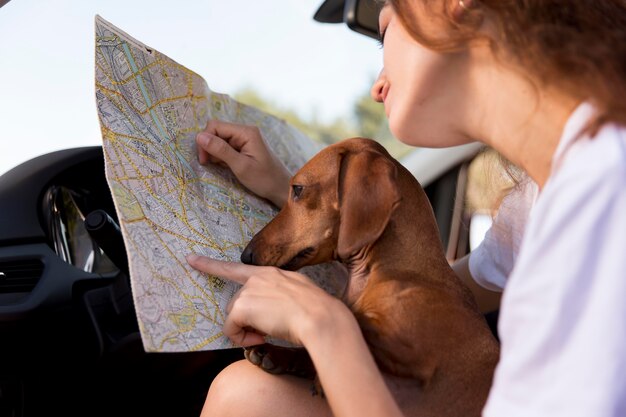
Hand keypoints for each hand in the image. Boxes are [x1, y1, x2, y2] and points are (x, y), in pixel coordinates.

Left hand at [186, 255, 346, 347]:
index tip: (190, 259)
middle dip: (247, 320)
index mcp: (271, 273)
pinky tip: (262, 339)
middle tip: (268, 331)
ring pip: (234, 317)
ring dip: (246, 329)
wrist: (320, 318)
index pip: (235, 267)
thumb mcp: (299, 293)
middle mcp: (257, 278)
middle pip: (236, 303)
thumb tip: (272, 312)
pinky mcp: (242, 306)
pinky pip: (231, 329)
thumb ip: (281, 296)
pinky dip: (242, 338)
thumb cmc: (317, 310)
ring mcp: (248, 291)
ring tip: (269, 334)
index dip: (210, 264)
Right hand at [196, 120, 290, 206]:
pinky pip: (226, 147)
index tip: (204, 160)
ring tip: (224, 167)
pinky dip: (222, 156)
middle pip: (216, 132)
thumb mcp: (240, 166)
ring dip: (216, 153)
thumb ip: (220, 150)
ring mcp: (245, 139)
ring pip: (220, 140)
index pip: (215, 126)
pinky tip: (228, 166)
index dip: (205, 141)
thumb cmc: (264, 179)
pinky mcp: (244, 147)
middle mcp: (245, 131)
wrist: (281, 189)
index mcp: (246, 131)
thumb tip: (199, 136)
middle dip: (210, 147)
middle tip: (210, 164)